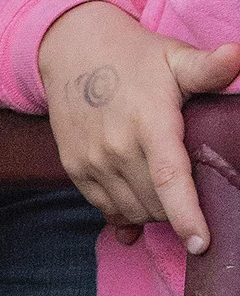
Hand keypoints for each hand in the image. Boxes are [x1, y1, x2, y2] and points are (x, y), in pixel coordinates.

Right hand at [36, 1, 239, 252]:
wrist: (72, 51)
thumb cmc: (134, 56)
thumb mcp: (175, 56)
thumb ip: (208, 67)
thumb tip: (237, 55)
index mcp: (149, 123)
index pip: (170, 179)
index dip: (187, 216)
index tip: (201, 243)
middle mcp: (117, 149)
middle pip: (155, 204)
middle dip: (177, 209)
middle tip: (191, 191)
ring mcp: (93, 162)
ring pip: (131, 210)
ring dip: (152, 211)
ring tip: (164, 191)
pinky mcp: (75, 170)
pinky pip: (105, 208)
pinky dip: (125, 213)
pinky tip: (138, 206)